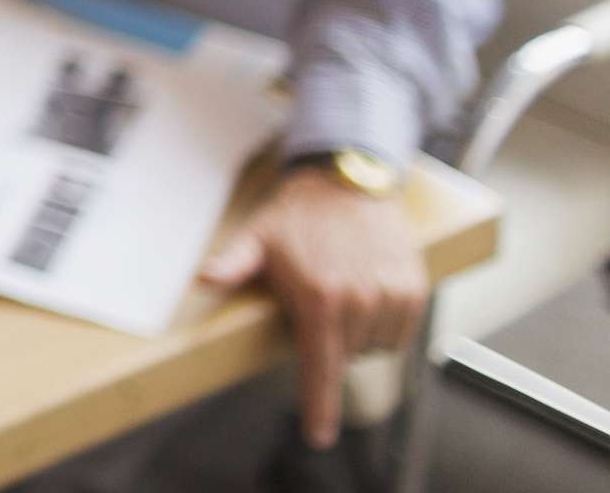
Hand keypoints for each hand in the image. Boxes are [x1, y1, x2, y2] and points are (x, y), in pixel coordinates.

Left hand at [200, 166, 425, 448]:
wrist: (347, 181)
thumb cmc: (296, 216)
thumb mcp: (257, 239)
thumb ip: (232, 265)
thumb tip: (203, 279)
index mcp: (317, 298)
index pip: (320, 368)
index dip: (319, 406)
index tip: (319, 437)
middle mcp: (358, 301)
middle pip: (347, 358)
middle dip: (331, 342)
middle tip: (318, 301)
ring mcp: (391, 295)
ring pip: (376, 347)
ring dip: (360, 333)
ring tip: (343, 292)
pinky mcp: (415, 287)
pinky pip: (403, 331)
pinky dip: (386, 323)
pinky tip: (368, 292)